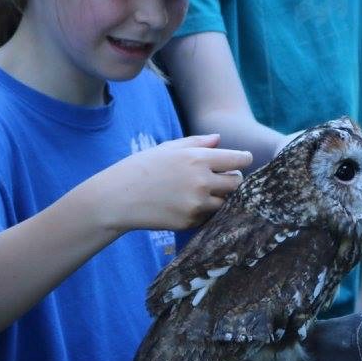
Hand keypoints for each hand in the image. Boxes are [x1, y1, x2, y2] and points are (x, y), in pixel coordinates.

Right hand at [97, 135, 251, 231]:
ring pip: (226, 202)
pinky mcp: (190, 221)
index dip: (243, 159)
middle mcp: (201, 182)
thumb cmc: (141, 168)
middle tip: (222, 177)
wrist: (118, 198)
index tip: (243, 160)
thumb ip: (197, 143)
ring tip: (203, 191)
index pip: (238, 160)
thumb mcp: (168, 148)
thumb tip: (219, 139)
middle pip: (237, 183)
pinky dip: (205, 211)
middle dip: (233, 179)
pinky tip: (188, 204)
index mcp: (198, 159)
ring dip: (221, 197)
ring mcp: (197, 204)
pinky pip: (209, 216)